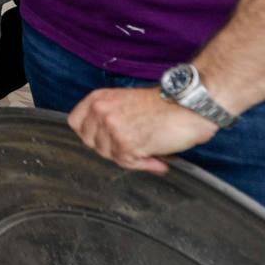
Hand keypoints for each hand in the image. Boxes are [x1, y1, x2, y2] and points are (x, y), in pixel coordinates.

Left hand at [68, 87, 218, 172]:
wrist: (187, 105)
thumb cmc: (162, 105)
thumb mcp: (123, 102)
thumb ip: (108, 117)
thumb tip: (99, 142)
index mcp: (97, 99)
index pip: (76, 124)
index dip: (91, 134)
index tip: (106, 139)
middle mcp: (100, 111)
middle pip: (91, 143)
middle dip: (111, 148)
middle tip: (134, 146)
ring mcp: (112, 127)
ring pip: (109, 155)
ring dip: (130, 157)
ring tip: (149, 149)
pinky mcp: (126, 143)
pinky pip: (127, 163)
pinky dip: (144, 165)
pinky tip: (157, 158)